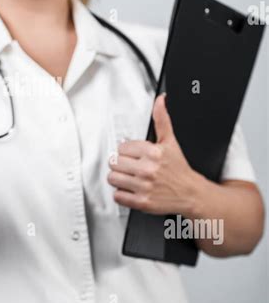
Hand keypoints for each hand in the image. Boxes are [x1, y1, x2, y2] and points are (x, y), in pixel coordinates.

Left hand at [106, 93, 196, 214]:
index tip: (134, 155)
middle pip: (114, 162)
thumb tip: (161, 100)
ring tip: (130, 178)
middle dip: (122, 164)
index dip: (127, 152)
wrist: (191, 193)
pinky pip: (117, 196)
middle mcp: (148, 169)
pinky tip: (132, 190)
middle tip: (132, 167)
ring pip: (112, 178)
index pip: (121, 147)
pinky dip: (122, 194)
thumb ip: (162, 119)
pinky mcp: (141, 202)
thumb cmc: (179, 169)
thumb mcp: (171, 142)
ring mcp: (144, 186)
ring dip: (119, 179)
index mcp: (153, 152)